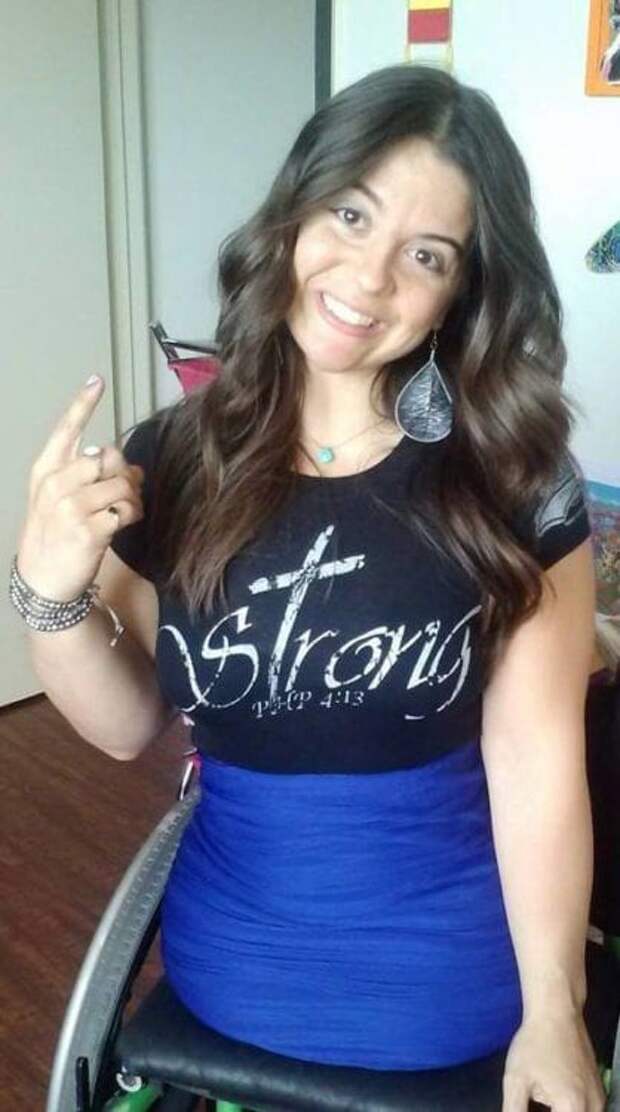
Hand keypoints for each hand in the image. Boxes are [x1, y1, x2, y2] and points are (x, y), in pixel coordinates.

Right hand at [17, 376, 143, 601]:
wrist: (44, 581)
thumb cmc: (55, 535)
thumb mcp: (58, 499)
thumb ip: (87, 476)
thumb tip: (127, 464)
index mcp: (45, 472)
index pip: (65, 430)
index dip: (83, 404)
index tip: (97, 381)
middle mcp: (55, 486)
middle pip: (107, 457)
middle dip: (124, 472)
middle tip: (127, 489)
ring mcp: (71, 508)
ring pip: (122, 484)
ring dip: (134, 496)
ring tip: (130, 507)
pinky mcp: (90, 531)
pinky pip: (127, 509)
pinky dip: (135, 513)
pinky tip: (129, 520)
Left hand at [502, 1011, 605, 1110]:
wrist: (557, 1011)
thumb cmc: (534, 1043)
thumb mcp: (515, 1080)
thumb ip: (514, 1111)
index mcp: (573, 1107)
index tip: (527, 1104)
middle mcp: (593, 1107)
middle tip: (534, 1099)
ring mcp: (599, 1099)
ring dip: (559, 1111)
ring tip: (540, 1096)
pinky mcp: (599, 1091)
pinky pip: (585, 1110)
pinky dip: (568, 1108)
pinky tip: (551, 1094)